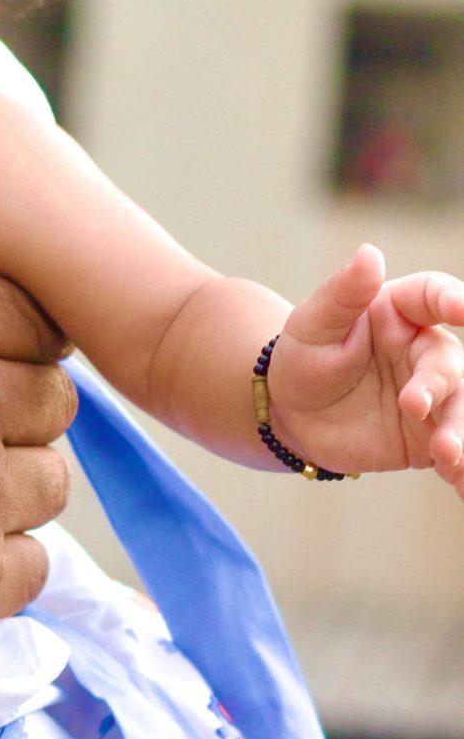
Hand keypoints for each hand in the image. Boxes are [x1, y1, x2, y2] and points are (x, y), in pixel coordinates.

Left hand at [270, 244, 463, 491]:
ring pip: (460, 409)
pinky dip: (462, 470)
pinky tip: (461, 485)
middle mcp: (424, 350)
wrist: (291, 414)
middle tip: (414, 407)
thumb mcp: (311, 324)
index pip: (434, 296)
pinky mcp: (430, 435)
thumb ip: (342, 293)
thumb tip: (369, 253)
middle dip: (441, 386)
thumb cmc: (301, 358)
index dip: (452, 300)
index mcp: (400, 311)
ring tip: (448, 456)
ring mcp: (433, 395)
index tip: (462, 310)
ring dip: (461, 432)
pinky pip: (455, 452)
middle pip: (450, 362)